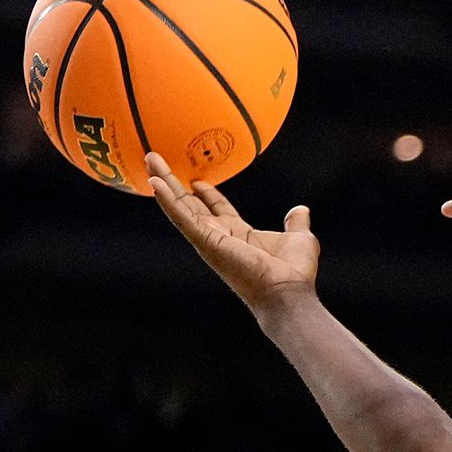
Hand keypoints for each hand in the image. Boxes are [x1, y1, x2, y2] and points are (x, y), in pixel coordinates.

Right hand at [147, 153, 318, 310]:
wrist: (288, 292)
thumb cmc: (294, 273)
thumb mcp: (299, 238)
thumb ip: (296, 223)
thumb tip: (301, 210)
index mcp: (240, 234)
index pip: (218, 209)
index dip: (208, 194)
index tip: (198, 180)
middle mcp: (220, 236)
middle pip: (191, 204)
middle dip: (174, 182)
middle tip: (157, 161)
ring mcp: (209, 239)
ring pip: (180, 206)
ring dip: (164, 183)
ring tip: (150, 160)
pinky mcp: (206, 242)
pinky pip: (182, 218)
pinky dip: (167, 201)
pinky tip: (155, 183)